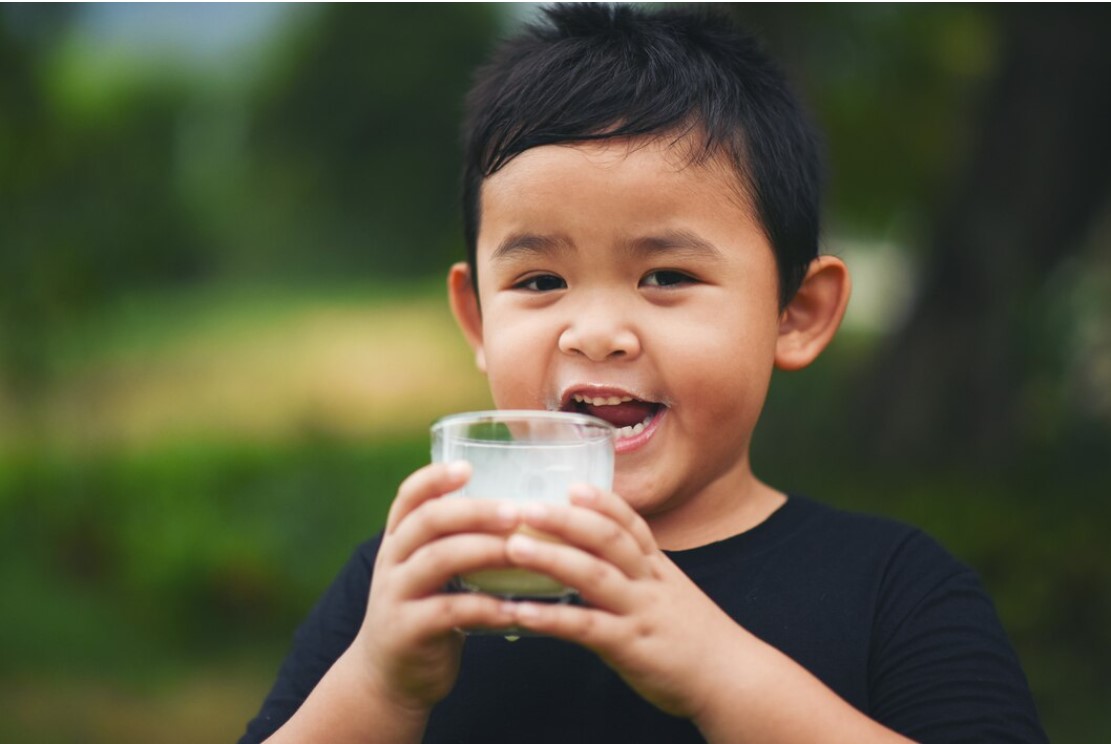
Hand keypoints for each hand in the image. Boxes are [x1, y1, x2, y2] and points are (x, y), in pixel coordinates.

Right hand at [352, 461, 521, 714]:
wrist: (387, 677)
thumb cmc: (425, 611)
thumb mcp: (428, 571)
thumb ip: (455, 541)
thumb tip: (521, 509)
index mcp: (399, 539)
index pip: (409, 496)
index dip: (436, 478)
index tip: (468, 466)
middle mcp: (392, 561)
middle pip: (428, 521)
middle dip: (474, 511)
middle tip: (516, 512)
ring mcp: (395, 596)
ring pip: (438, 560)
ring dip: (484, 550)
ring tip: (521, 550)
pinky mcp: (407, 632)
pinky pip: (448, 613)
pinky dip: (484, 607)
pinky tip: (514, 608)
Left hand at [499, 484, 744, 720]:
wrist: (733, 679)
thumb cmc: (693, 637)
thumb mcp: (669, 593)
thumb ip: (636, 574)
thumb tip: (592, 559)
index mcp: (658, 566)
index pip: (630, 522)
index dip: (601, 501)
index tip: (571, 484)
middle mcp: (649, 581)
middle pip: (608, 538)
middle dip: (566, 519)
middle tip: (525, 507)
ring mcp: (641, 611)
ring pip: (595, 575)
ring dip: (551, 557)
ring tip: (512, 547)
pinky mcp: (631, 646)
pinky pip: (587, 628)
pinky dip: (553, 617)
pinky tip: (520, 613)